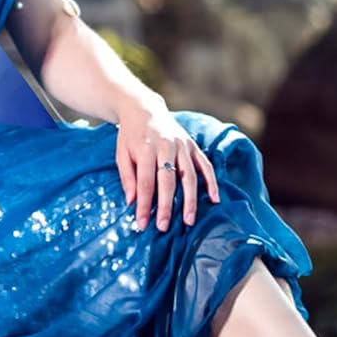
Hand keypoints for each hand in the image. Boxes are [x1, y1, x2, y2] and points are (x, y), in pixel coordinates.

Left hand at [114, 98, 220, 231]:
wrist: (143, 108)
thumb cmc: (130, 135)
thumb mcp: (121, 154)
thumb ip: (127, 177)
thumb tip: (132, 202)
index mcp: (145, 148)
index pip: (145, 182)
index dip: (144, 204)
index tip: (142, 223)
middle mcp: (166, 146)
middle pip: (168, 180)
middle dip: (166, 206)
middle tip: (163, 227)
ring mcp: (182, 145)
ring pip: (189, 175)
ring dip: (190, 199)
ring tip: (188, 220)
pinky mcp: (192, 144)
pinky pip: (205, 164)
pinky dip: (212, 181)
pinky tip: (215, 199)